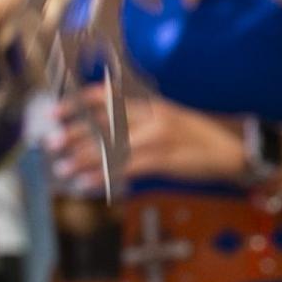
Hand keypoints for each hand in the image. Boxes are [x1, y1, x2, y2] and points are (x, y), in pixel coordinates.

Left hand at [49, 84, 243, 191]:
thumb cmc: (195, 139)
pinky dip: (104, 176)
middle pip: (104, 122)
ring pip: (112, 146)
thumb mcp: (166, 121)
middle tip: (50, 145)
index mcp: (150, 104)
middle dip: (74, 133)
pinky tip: (88, 183)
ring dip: (84, 159)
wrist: (231, 150)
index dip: (77, 104)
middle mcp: (152, 115)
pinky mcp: (165, 159)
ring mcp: (160, 137)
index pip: (107, 97)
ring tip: (62, 170)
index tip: (53, 113)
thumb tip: (99, 134)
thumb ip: (137, 123)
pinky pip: (127, 168)